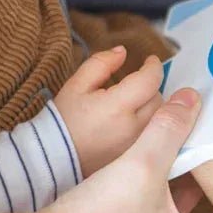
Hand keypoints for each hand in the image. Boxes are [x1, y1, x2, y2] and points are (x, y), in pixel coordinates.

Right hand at [53, 47, 163, 176]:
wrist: (53, 159)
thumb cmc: (63, 121)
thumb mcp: (76, 85)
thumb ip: (100, 63)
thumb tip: (122, 52)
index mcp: (117, 107)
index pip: (150, 81)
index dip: (153, 66)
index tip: (150, 61)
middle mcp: (132, 128)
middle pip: (158, 99)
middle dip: (150, 87)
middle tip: (135, 84)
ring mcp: (136, 145)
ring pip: (158, 119)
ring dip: (151, 106)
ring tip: (132, 104)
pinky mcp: (135, 157)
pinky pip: (152, 136)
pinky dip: (148, 125)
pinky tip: (130, 123)